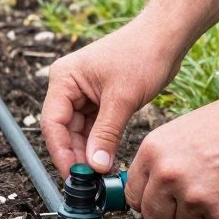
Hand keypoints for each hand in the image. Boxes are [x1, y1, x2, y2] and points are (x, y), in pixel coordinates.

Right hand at [41, 17, 182, 178]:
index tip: (74, 175)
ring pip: (78, 132)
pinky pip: (93, 127)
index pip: (53, 123)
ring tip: (101, 174)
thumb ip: (106, 134)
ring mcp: (83, 93)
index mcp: (64, 79)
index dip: (61, 152)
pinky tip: (108, 160)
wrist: (165, 37)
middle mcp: (68, 86)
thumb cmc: (142, 55)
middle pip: (63, 130)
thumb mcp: (122, 99)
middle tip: (90, 181)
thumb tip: (95, 166)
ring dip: (89, 152)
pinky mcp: (99, 100)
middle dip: (76, 155)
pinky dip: (100, 144)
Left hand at [124, 86, 218, 218]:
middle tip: (193, 198)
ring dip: (202, 213)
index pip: (134, 193)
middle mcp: (167, 175)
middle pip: (154, 216)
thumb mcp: (184, 131)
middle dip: (171, 213)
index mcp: (153, 150)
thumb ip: (164, 159)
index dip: (149, 199)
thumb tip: (151, 185)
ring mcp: (193, 197)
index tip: (160, 199)